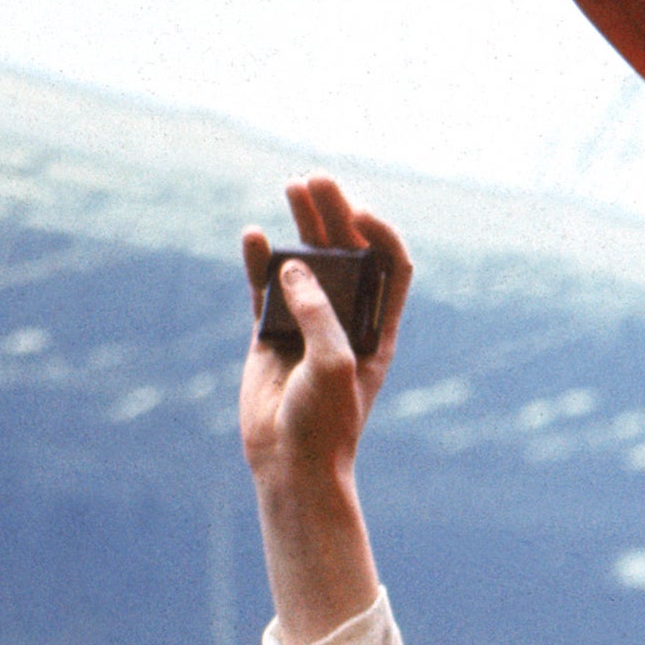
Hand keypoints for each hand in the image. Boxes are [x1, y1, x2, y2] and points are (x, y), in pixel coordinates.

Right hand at [234, 174, 408, 644]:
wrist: (290, 463)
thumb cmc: (326, 421)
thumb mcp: (334, 363)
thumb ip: (319, 314)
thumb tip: (296, 267)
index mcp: (380, 329)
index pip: (391, 268)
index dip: (381, 235)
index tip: (361, 214)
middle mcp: (346, 321)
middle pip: (347, 254)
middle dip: (335, 215)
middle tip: (315, 181)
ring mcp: (306, 324)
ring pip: (305, 263)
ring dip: (300, 225)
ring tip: (291, 186)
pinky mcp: (269, 334)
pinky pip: (264, 288)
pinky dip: (259, 259)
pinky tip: (253, 234)